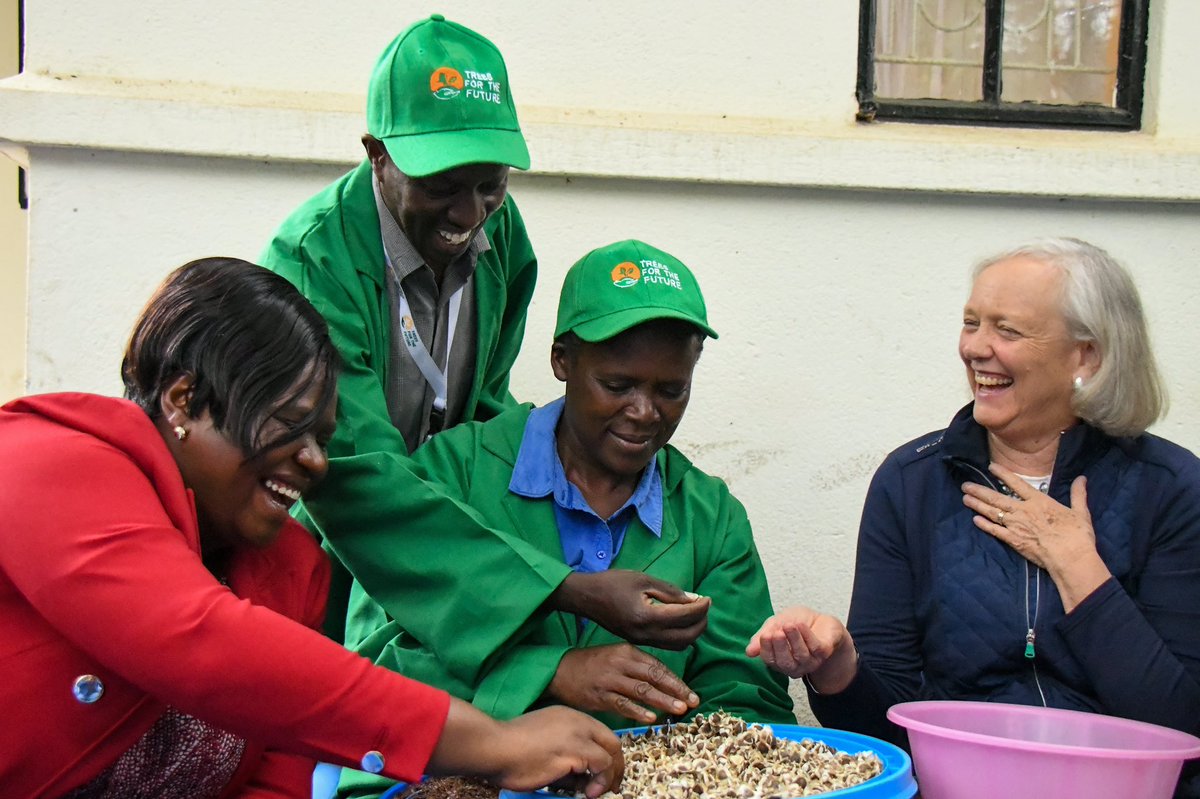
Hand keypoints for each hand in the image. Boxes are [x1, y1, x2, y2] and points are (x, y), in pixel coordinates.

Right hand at [431, 701, 622, 798]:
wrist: (494, 746)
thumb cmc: (510, 749)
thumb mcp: (544, 744)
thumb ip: (565, 755)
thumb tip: (583, 779)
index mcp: (568, 716)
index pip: (600, 734)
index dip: (606, 755)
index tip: (603, 774)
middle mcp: (577, 721)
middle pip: (612, 742)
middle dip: (615, 767)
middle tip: (610, 787)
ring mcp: (577, 734)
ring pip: (610, 754)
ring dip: (607, 778)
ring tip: (593, 793)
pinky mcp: (575, 750)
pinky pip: (601, 766)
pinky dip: (599, 781)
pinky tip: (587, 793)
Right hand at [549, 644, 698, 723]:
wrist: (560, 670)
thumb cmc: (593, 664)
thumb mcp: (616, 656)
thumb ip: (638, 666)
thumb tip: (665, 683)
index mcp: (628, 651)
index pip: (658, 667)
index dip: (677, 681)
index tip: (692, 694)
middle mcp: (621, 663)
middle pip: (654, 677)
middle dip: (676, 690)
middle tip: (693, 702)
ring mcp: (610, 679)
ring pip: (641, 690)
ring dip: (662, 701)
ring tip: (679, 710)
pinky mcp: (599, 695)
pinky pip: (622, 704)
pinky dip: (638, 711)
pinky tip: (651, 717)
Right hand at [551, 570, 709, 649]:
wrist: (586, 597)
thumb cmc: (613, 583)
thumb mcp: (643, 580)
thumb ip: (670, 591)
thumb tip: (695, 600)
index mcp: (646, 616)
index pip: (684, 616)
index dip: (701, 607)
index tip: (708, 598)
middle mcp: (646, 634)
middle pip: (686, 637)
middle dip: (701, 623)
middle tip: (705, 607)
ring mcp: (642, 641)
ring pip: (678, 645)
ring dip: (692, 632)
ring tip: (696, 615)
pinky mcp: (639, 642)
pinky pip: (667, 646)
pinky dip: (680, 637)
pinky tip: (681, 623)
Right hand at [745, 606, 856, 692]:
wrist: (820, 620)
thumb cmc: (795, 623)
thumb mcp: (775, 625)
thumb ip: (763, 636)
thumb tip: (749, 652)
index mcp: (779, 659)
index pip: (770, 660)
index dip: (766, 649)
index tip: (765, 635)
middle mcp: (794, 665)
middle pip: (785, 662)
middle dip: (780, 647)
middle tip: (777, 632)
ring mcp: (810, 661)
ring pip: (800, 655)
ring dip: (794, 640)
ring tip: (789, 625)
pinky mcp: (824, 653)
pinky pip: (815, 647)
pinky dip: (807, 636)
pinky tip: (801, 625)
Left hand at [961, 463, 1110, 611]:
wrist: (1071, 558)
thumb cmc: (1077, 535)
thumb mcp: (1080, 512)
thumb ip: (1078, 494)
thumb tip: (1082, 478)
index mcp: (1039, 502)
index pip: (1017, 484)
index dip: (1003, 474)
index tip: (990, 467)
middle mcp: (1023, 511)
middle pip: (997, 498)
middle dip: (980, 491)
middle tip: (965, 485)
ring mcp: (1016, 526)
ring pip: (992, 512)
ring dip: (977, 505)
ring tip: (964, 498)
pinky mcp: (1013, 541)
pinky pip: (995, 531)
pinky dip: (984, 525)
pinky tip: (974, 520)